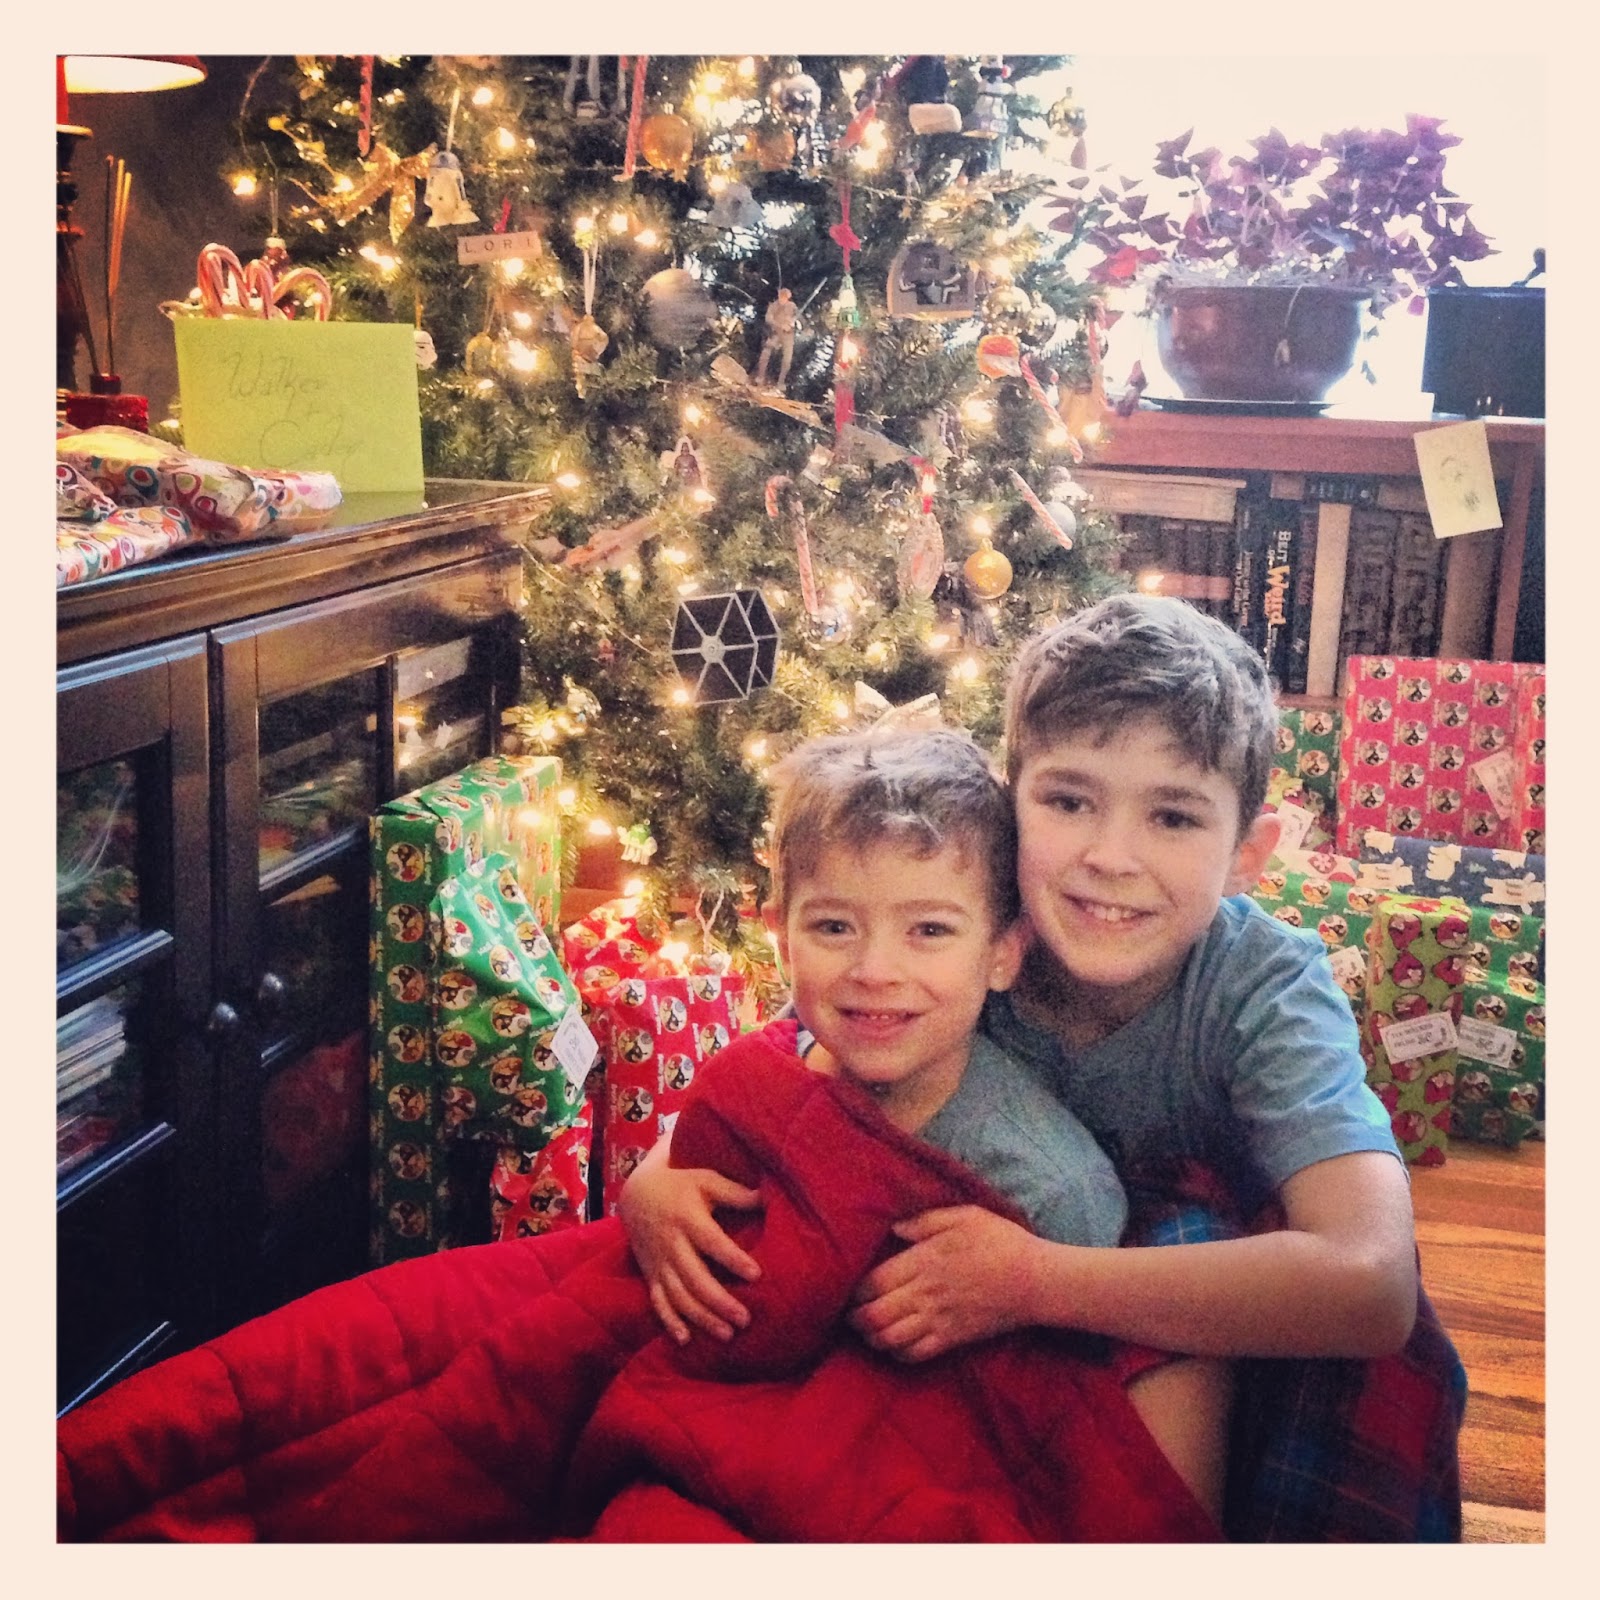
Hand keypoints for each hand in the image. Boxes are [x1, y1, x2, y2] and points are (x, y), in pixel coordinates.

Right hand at [617, 1150, 763, 1345]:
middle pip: (695, 1278)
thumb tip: (768, 1197)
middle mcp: (671, 1244)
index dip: (732, 1259)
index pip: (712, 1242)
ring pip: (678, 1296)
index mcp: (687, 1218)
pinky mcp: (650, 1275)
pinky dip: (670, 1322)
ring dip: (701, 1318)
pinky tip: (686, 1340)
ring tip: (727, 1335)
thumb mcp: (706, 1180)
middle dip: (719, 1302)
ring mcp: (659, 1263)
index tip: (756, 1275)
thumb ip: (735, 1192)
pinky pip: (658, 1302)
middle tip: (745, 1319)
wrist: (636, 1193)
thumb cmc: (681, 1185)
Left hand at [847, 1205, 1037, 1361]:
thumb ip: (924, 1221)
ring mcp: (940, 1320)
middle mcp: (926, 1294)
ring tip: (866, 1329)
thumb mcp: (964, 1216)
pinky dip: (897, 1353)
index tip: (848, 1286)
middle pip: (876, 1315)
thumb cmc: (1001, 1242)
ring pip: (890, 1339)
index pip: (874, 1282)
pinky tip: (893, 1344)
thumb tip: (893, 1229)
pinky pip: (916, 1354)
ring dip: (872, 1337)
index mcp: (925, 1261)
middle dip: (856, 1317)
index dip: (854, 1290)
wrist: (1037, 1281)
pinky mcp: (953, 1339)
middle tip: (849, 1313)